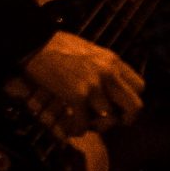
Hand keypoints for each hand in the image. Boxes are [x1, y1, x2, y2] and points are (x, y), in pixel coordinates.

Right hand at [20, 31, 145, 136]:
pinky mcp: (77, 95)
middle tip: (113, 121)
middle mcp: (108, 72)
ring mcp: (94, 85)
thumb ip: (100, 65)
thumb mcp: (85, 50)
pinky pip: (84, 122)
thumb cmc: (52, 44)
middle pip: (135, 106)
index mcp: (112, 60)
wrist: (30, 41)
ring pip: (109, 118)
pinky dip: (78, 129)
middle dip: (126, 118)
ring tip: (87, 125)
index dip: (130, 98)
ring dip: (98, 125)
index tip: (119, 104)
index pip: (139, 86)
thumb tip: (104, 83)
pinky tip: (72, 129)